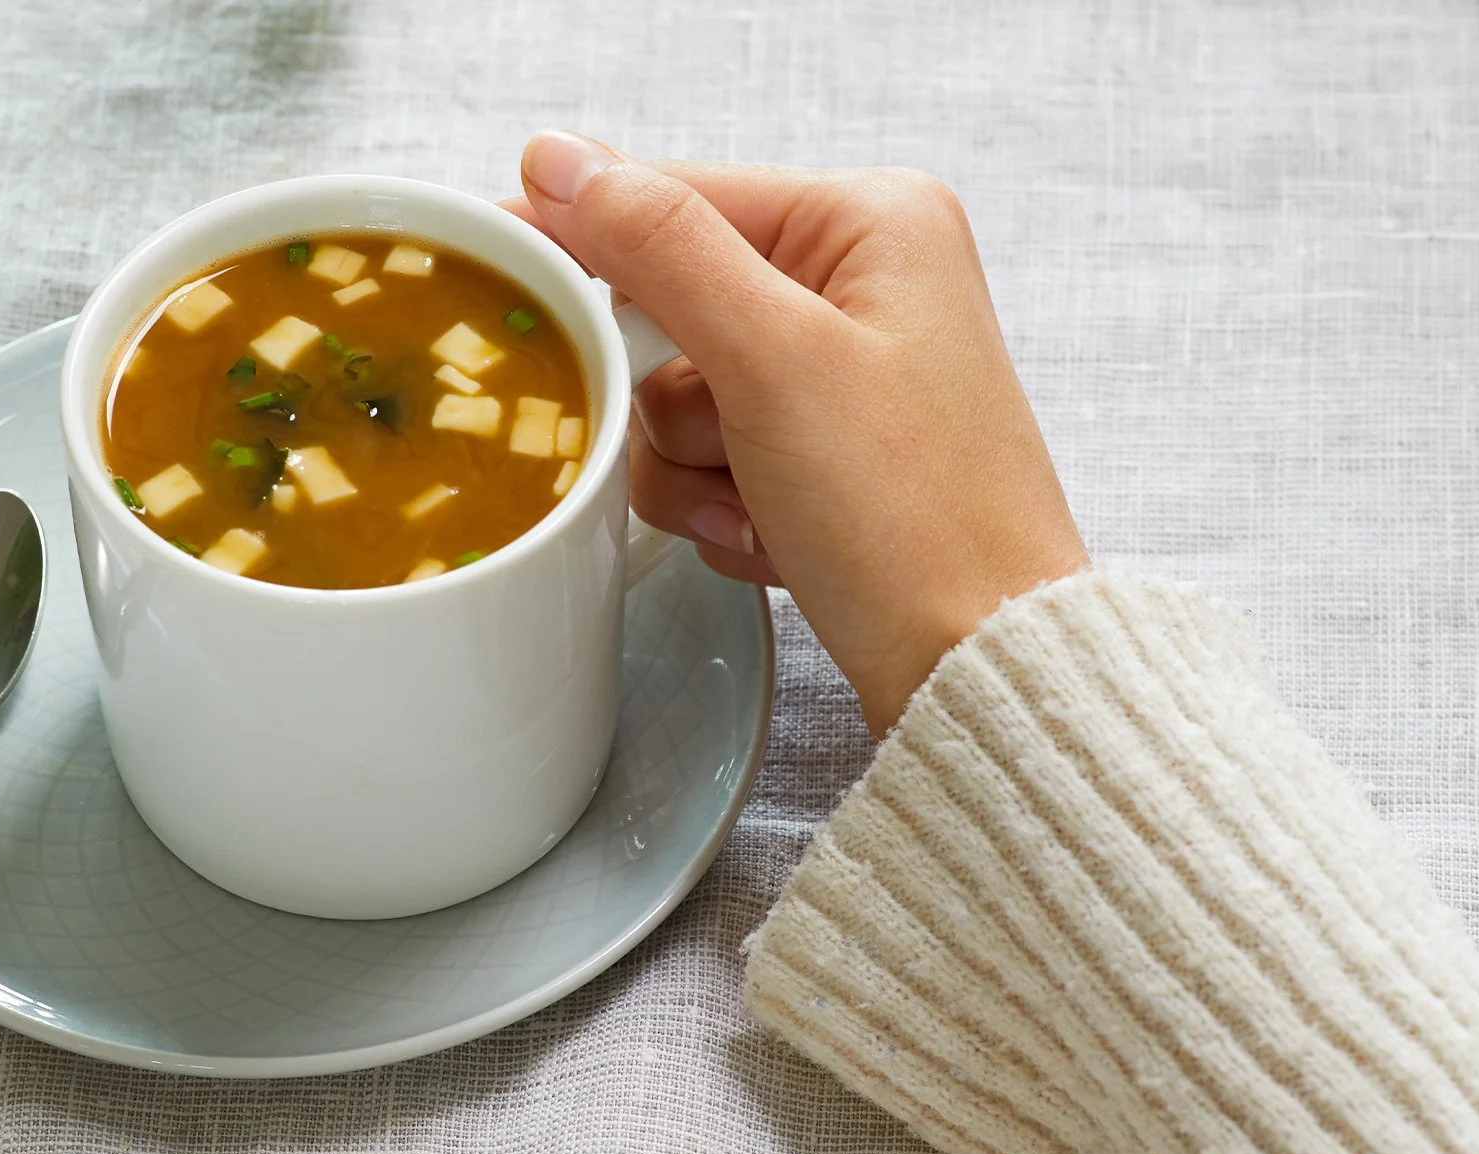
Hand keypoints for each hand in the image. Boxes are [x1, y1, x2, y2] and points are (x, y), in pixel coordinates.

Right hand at [513, 135, 1087, 736]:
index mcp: (868, 222)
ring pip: (681, 406)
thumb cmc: (912, 518)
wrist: (972, 669)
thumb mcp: (774, 361)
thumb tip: (559, 159)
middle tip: (728, 450)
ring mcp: (842, 381)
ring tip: (767, 512)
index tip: (505, 280)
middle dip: (677, 409)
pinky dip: (727, 515)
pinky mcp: (826, 463)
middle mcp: (860, 287)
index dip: (586, 247)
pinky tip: (781, 542)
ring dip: (700, 476)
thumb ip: (659, 247)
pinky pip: (715, 469)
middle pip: (671, 315)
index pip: (676, 201)